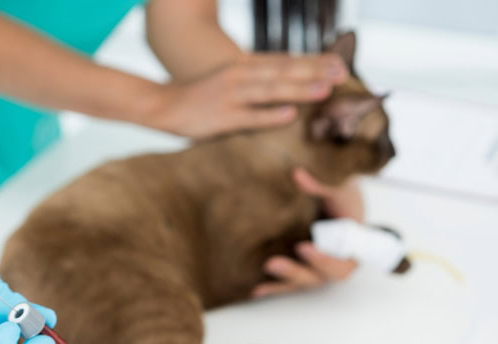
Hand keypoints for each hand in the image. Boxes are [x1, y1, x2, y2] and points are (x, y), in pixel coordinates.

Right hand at [146, 53, 347, 137]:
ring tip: (324, 91)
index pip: (283, 61)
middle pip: (283, 72)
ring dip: (299, 90)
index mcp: (243, 66)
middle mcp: (240, 76)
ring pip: (270, 91)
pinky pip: (249, 117)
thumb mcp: (230, 80)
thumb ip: (255, 81)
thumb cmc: (201, 96)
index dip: (312, 62)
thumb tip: (286, 91)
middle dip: (314, 73)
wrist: (164, 105)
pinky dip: (270, 116)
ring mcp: (231, 96)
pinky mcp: (221, 118)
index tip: (339, 64)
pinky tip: (290, 116)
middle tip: (342, 75)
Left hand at [252, 168, 362, 298]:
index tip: (302, 247)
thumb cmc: (344, 197)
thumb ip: (321, 184)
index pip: (341, 262)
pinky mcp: (302, 266)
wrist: (339, 203)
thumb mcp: (339, 187)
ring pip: (302, 281)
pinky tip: (256, 290)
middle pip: (319, 277)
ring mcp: (317, 267)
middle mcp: (335, 261)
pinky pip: (289, 282)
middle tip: (272, 263)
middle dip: (295, 273)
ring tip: (261, 279)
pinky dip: (273, 287)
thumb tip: (296, 174)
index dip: (323, 259)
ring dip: (282, 282)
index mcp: (352, 246)